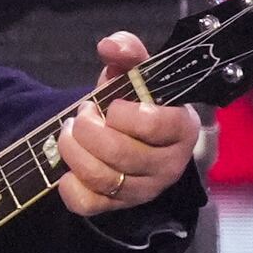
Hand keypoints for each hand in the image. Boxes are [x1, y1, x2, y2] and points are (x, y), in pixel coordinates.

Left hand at [56, 32, 200, 217]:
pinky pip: (87, 204)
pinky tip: (70, 167)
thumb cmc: (135, 101)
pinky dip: (70, 185)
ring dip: (73, 150)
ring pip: (102, 177)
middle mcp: (170, 165)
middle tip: (82, 114)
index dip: (123, 113)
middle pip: (121, 153)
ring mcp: (145, 190)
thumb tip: (109, 45)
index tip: (111, 104)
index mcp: (182, 128)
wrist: (127, 132)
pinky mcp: (119, 207)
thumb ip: (128, 51)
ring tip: (69, 132)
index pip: (154, 126)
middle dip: (88, 128)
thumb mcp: (136, 71)